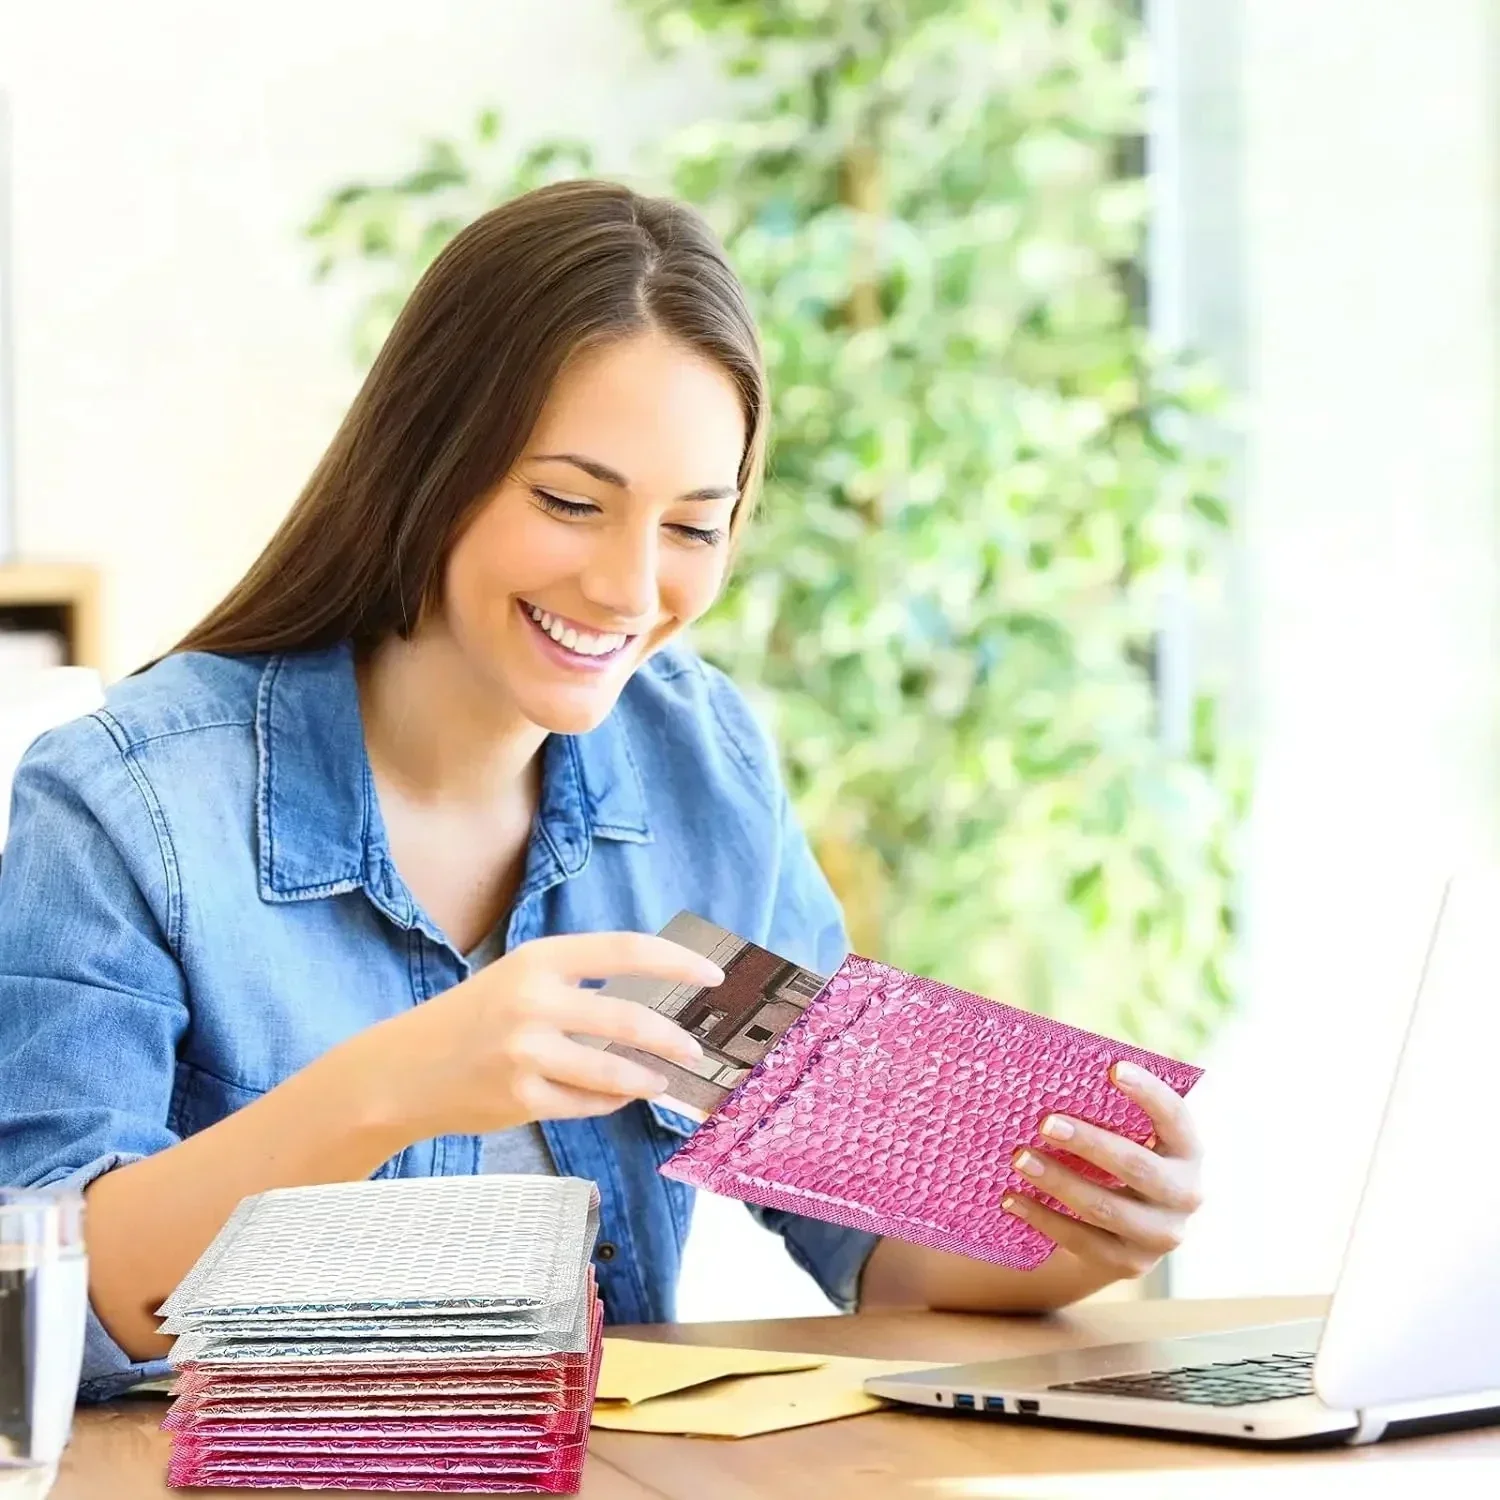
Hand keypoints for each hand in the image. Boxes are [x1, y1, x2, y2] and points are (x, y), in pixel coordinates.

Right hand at [370, 931, 719, 1138]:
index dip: (678, 962)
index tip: (713, 976)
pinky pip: (588, 1104)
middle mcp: (533, 1001)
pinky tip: (616, 1096)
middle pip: (630, 1018)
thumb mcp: (519, 980)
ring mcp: (526, 1052)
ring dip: (648, 1078)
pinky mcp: (521, 1098)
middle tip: (696, 1050)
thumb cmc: (472, 1020)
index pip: (627, 950)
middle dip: (674, 1038)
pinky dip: (609, 1101)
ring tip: (663, 1081)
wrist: (400, 1071)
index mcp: (539, 959)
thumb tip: (655, 998)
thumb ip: (578, 983)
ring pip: (614, 1071)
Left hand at [1002, 1061, 1203, 1283]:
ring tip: (1019, 1158)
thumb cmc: (1118, 1160)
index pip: (1175, 1117)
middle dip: (1090, 1143)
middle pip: (1137, 1167)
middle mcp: (1185, 1194)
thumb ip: (1108, 1108)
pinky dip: (1043, 1217)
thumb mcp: (1127, 1136)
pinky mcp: (1130, 1263)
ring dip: (1058, 1181)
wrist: (1125, 1233)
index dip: (1148, 1093)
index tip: (1113, 1068)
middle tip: (1045, 1123)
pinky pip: (1081, 1240)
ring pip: (1105, 1207)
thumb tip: (1050, 1071)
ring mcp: (1161, 1235)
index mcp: (1187, 1151)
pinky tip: (1011, 1198)